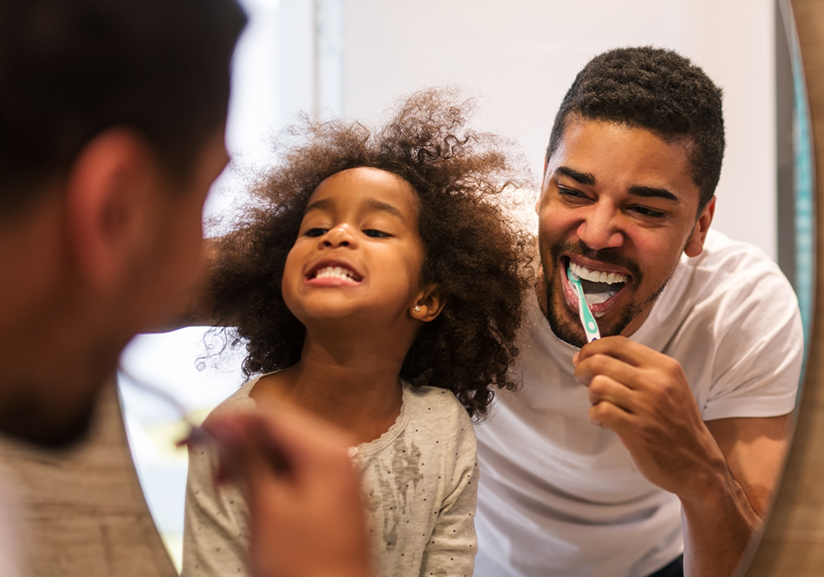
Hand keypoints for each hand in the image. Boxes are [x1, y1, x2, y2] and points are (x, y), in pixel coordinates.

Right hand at [204, 406, 370, 576]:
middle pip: (278, 428)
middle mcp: (337, 454)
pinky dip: (267, 474)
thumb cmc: (306, 567)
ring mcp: (336, 473)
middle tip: (206, 458)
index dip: (231, 421)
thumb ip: (247, 458)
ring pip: (283, 448)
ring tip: (223, 481)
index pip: (271, 416)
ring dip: (250, 459)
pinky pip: (294, 467)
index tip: (199, 430)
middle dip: (239, 441)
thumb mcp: (267, 507)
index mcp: (327, 451)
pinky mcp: (330, 492)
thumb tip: (227, 426)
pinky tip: (248, 490)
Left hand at [573, 336, 727, 500]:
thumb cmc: (676, 423)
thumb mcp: (669, 386)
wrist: (698, 464)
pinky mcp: (636, 430)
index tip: (582, 356)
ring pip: (598, 385)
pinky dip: (595, 415)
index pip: (618, 343)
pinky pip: (600, 411)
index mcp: (664, 367)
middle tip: (582, 380)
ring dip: (591, 395)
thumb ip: (638, 369)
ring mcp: (646, 407)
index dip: (592, 347)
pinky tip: (603, 421)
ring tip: (600, 404)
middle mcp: (656, 383)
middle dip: (582, 369)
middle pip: (601, 362)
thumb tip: (594, 355)